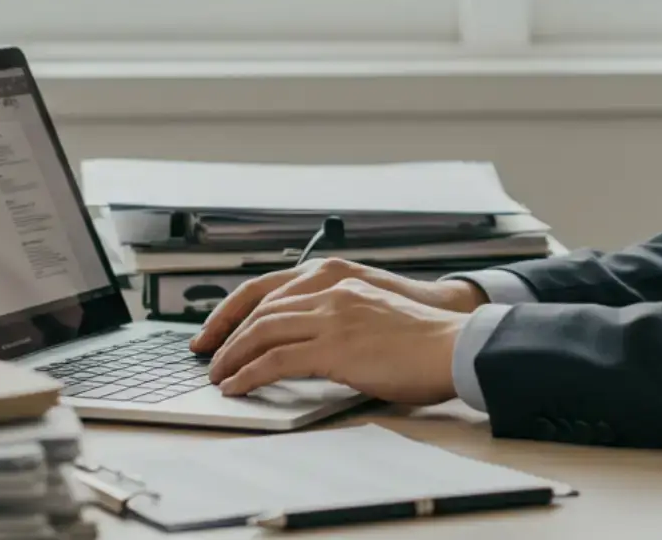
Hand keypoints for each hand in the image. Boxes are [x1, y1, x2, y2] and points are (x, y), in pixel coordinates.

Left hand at [205, 277, 465, 403]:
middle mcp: (329, 288)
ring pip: (261, 332)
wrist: (453, 343)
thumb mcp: (371, 308)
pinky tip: (238, 386)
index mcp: (336, 276)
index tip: (214, 329)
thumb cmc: (421, 335)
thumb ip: (337, 313)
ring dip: (232, 357)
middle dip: (225, 335)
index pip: (267, 287)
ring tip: (219, 376)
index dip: (233, 310)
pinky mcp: (335, 347)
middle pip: (259, 309)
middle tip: (208, 357)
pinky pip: (275, 360)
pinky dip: (249, 374)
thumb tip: (305, 340)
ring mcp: (331, 315)